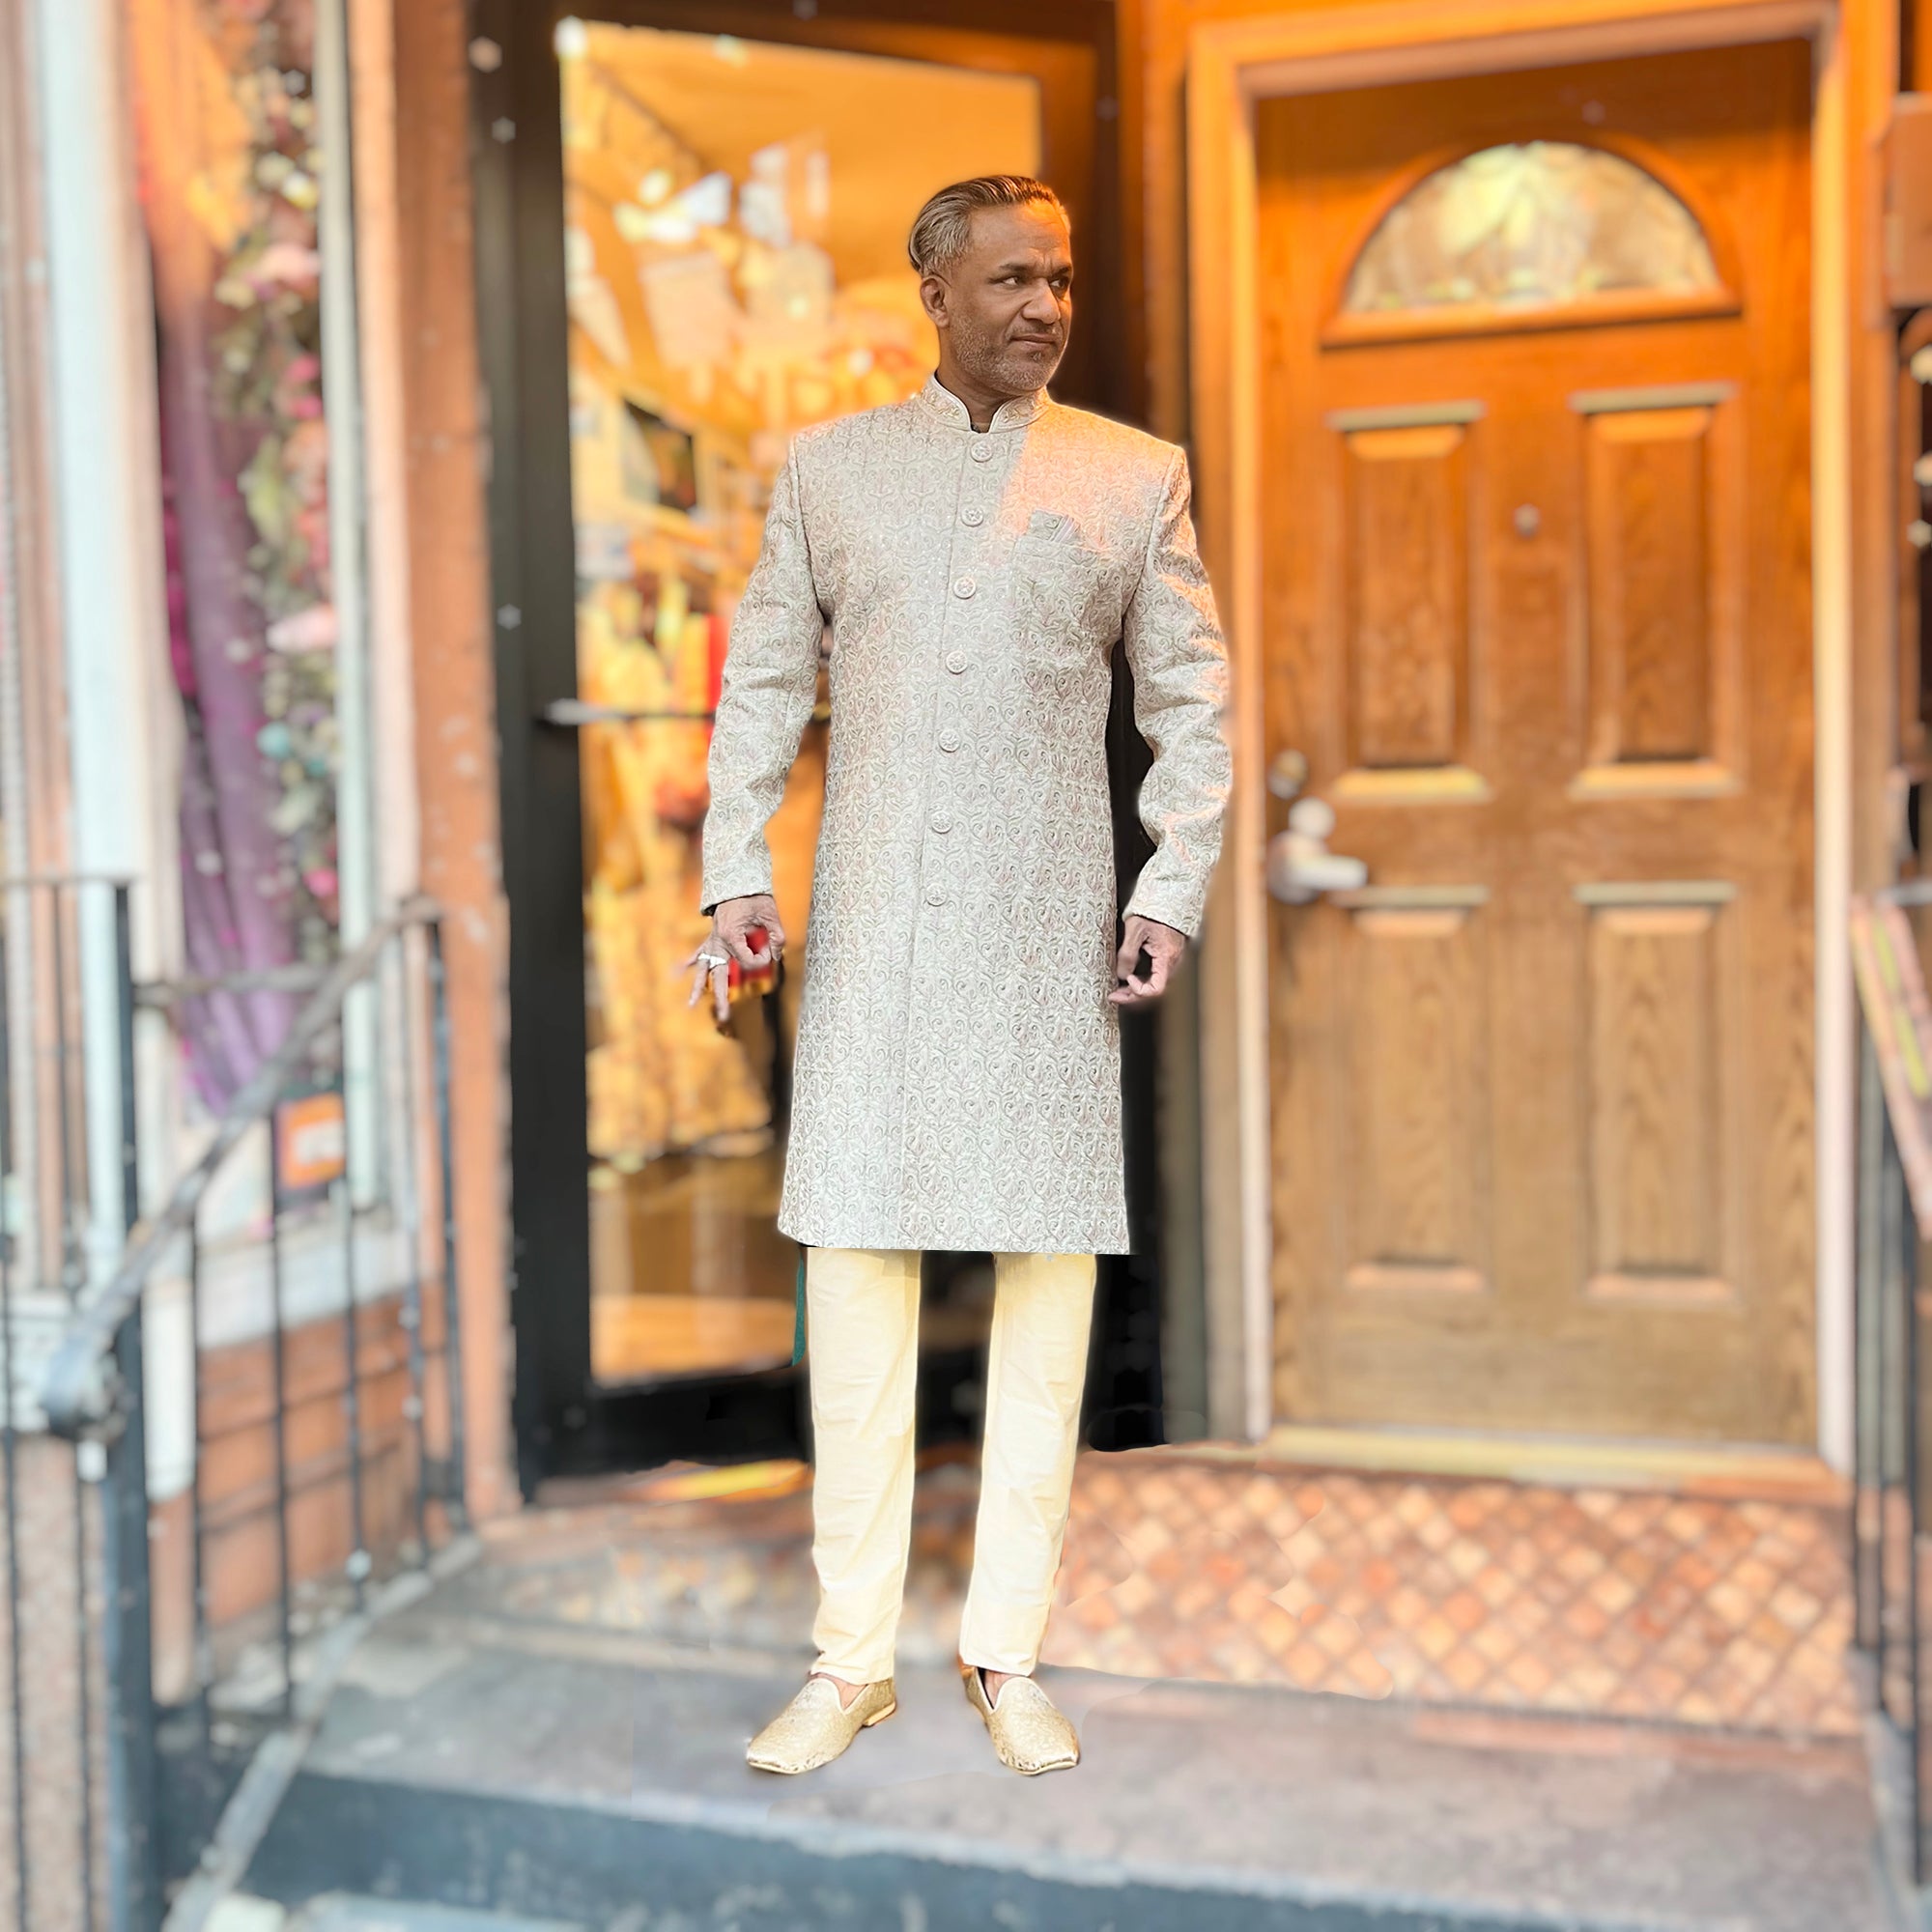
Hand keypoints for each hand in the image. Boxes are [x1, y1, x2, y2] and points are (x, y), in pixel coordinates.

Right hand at [684, 893, 784, 1023]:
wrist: (739, 882)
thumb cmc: (755, 897)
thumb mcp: (770, 914)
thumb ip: (776, 936)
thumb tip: (775, 954)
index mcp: (732, 936)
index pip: (747, 961)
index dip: (761, 960)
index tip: (770, 951)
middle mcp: (718, 942)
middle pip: (718, 975)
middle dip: (721, 996)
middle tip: (725, 1016)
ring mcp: (712, 941)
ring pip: (703, 968)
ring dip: (697, 987)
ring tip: (689, 1005)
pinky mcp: (711, 938)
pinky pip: (697, 953)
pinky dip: (686, 963)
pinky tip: (674, 973)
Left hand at [1110, 915, 1185, 1007]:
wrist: (1167, 898)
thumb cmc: (1153, 911)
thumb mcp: (1135, 930)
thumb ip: (1128, 954)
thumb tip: (1122, 975)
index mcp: (1167, 957)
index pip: (1157, 988)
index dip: (1140, 990)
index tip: (1127, 980)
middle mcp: (1173, 962)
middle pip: (1155, 990)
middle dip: (1133, 996)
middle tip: (1114, 996)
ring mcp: (1171, 961)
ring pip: (1155, 985)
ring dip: (1137, 991)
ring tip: (1118, 991)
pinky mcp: (1167, 958)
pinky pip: (1156, 976)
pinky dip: (1142, 982)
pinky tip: (1129, 981)